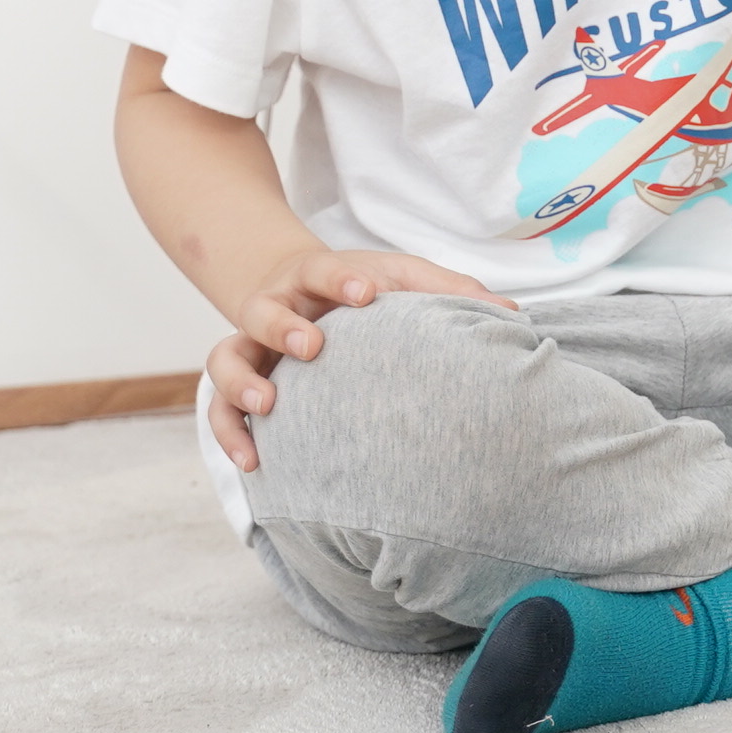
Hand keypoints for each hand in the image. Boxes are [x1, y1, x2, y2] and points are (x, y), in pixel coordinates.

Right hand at [202, 248, 512, 472]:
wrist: (293, 286)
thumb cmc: (361, 287)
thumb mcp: (402, 277)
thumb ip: (450, 291)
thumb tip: (513, 313)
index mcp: (316, 276)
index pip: (323, 269)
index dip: (341, 278)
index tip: (365, 294)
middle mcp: (276, 307)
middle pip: (262, 310)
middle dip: (283, 326)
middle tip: (311, 346)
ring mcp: (252, 345)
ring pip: (225, 358)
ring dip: (241, 382)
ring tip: (267, 407)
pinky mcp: (241, 382)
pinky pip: (218, 409)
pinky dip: (230, 436)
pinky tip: (253, 463)